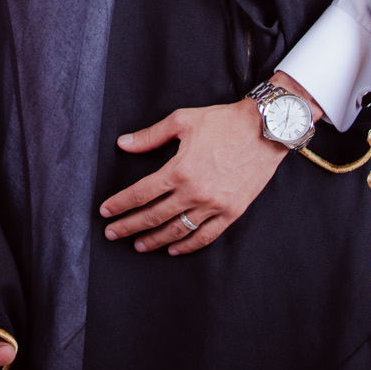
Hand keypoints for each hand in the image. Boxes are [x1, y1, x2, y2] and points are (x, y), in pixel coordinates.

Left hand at [98, 74, 319, 255]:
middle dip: (129, 226)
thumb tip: (123, 144)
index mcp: (179, 170)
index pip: (140, 194)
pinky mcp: (231, 212)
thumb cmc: (223, 122)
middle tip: (112, 234)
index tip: (105, 211)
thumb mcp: (182, 120)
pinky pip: (206, 236)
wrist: (265, 130)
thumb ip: (151, 136)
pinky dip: (188, 246)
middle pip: (153, 216)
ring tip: (138, 245)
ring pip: (177, 231)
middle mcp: (194, 192)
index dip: (120, 204)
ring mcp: (213, 205)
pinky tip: (174, 249)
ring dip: (155, 240)